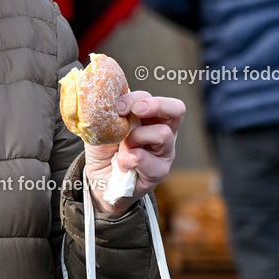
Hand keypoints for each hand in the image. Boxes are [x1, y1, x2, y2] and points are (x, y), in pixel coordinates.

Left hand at [83, 91, 184, 214]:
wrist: (101, 181)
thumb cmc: (105, 150)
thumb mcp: (102, 128)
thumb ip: (109, 113)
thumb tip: (110, 100)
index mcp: (148, 116)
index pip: (151, 98)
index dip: (135, 98)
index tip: (118, 107)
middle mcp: (162, 131)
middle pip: (177, 109)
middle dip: (154, 105)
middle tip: (135, 112)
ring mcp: (164, 151)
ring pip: (163, 134)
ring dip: (137, 137)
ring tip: (124, 147)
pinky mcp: (159, 171)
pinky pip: (146, 159)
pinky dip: (128, 160)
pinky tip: (121, 164)